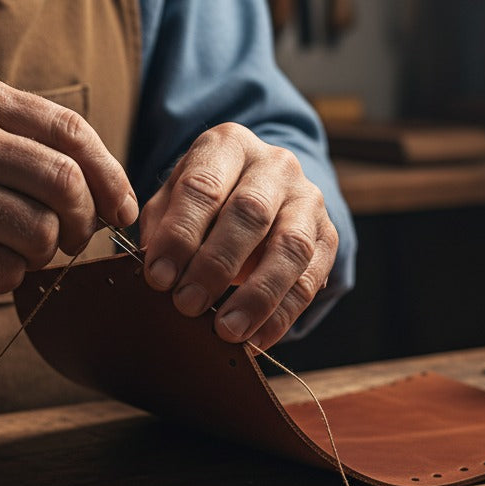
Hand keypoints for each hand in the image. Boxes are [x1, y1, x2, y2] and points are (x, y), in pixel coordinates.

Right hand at [0, 71, 137, 293]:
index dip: (110, 174)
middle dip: (83, 222)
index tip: (122, 208)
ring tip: (10, 249)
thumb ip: (16, 142)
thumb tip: (101, 187)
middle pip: (65, 183)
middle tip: (72, 240)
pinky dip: (4, 277)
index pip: (70, 129)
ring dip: (39, 254)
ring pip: (40, 233)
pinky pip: (5, 270)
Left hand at [138, 123, 337, 350]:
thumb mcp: (173, 199)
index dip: (179, 235)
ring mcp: (308, 198)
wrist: (259, 191)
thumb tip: (156, 271)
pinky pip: (311, 279)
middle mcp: (275, 164)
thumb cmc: (203, 201)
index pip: (202, 186)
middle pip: (250, 213)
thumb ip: (162, 227)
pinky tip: (255, 340)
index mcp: (228, 145)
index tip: (158, 278)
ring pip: (290, 247)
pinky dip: (282, 315)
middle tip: (186, 305)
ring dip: (257, 295)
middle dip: (215, 264)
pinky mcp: (328, 235)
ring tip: (226, 332)